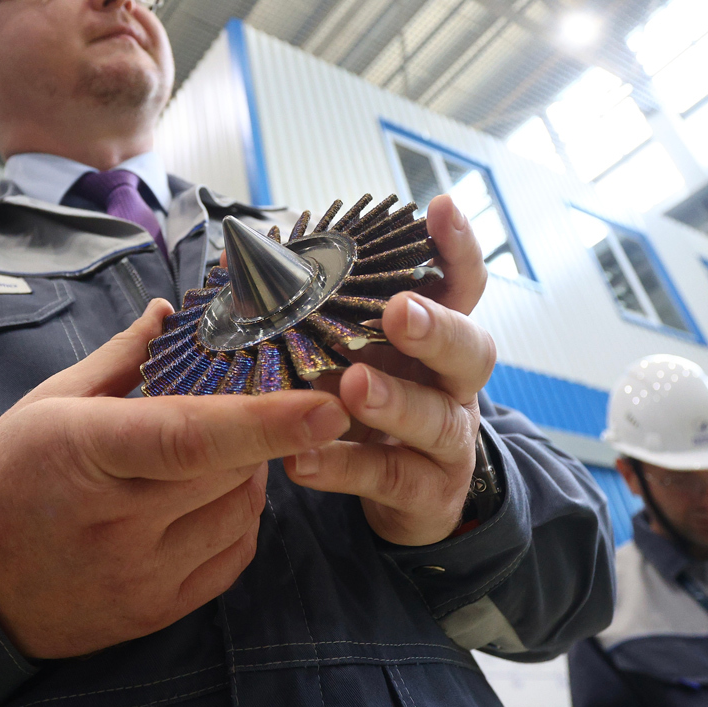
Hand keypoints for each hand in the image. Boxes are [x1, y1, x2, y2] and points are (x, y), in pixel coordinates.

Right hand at [0, 299, 350, 658]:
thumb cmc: (7, 475)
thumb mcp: (50, 403)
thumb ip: (121, 357)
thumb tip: (169, 311)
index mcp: (85, 451)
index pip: (190, 436)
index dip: (264, 420)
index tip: (325, 404)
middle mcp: (117, 522)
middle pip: (232, 468)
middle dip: (250, 431)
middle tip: (231, 409)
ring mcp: (140, 574)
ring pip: (242, 511)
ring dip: (245, 475)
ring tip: (206, 459)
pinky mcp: (156, 611)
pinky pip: (234, 556)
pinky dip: (238, 519)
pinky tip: (205, 500)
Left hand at [288, 194, 497, 545]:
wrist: (406, 497)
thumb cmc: (367, 403)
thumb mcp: (344, 353)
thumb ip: (306, 311)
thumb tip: (236, 260)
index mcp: (434, 336)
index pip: (460, 284)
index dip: (456, 247)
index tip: (439, 209)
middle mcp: (453, 383)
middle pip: (471, 349)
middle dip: (436, 327)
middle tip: (397, 313)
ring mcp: (448, 441)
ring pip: (436, 418)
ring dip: (394, 400)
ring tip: (353, 387)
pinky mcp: (426, 493)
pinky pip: (389, 478)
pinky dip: (344, 467)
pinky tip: (304, 459)